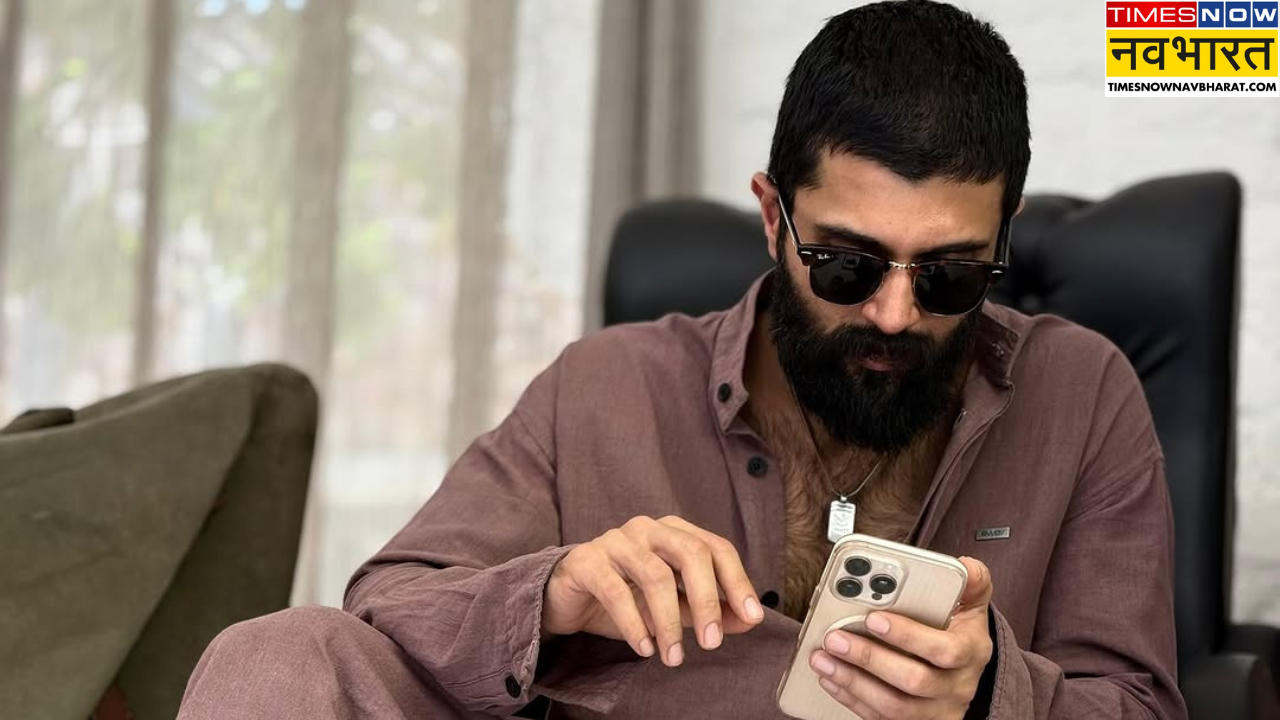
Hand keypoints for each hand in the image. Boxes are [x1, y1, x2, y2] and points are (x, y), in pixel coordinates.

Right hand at [543, 515, 765, 666]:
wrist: (568, 599)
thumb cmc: (626, 598)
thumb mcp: (673, 607)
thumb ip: (709, 610)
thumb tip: (749, 619)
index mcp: (674, 532)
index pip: (716, 548)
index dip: (737, 581)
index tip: (752, 617)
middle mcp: (647, 528)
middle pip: (690, 553)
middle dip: (707, 600)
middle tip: (712, 643)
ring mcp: (615, 540)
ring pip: (655, 574)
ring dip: (669, 622)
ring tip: (673, 657)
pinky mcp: (585, 560)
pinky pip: (615, 590)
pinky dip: (634, 624)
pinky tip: (644, 648)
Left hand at [809, 556, 993, 719]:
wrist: (961, 672)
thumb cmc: (959, 631)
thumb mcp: (971, 604)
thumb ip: (970, 581)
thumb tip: (965, 564)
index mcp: (970, 651)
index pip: (944, 649)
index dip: (908, 636)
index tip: (873, 618)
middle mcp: (958, 686)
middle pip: (914, 680)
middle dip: (868, 658)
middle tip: (834, 638)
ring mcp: (936, 710)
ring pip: (894, 706)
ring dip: (852, 681)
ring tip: (823, 659)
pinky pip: (881, 718)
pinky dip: (851, 698)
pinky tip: (831, 678)